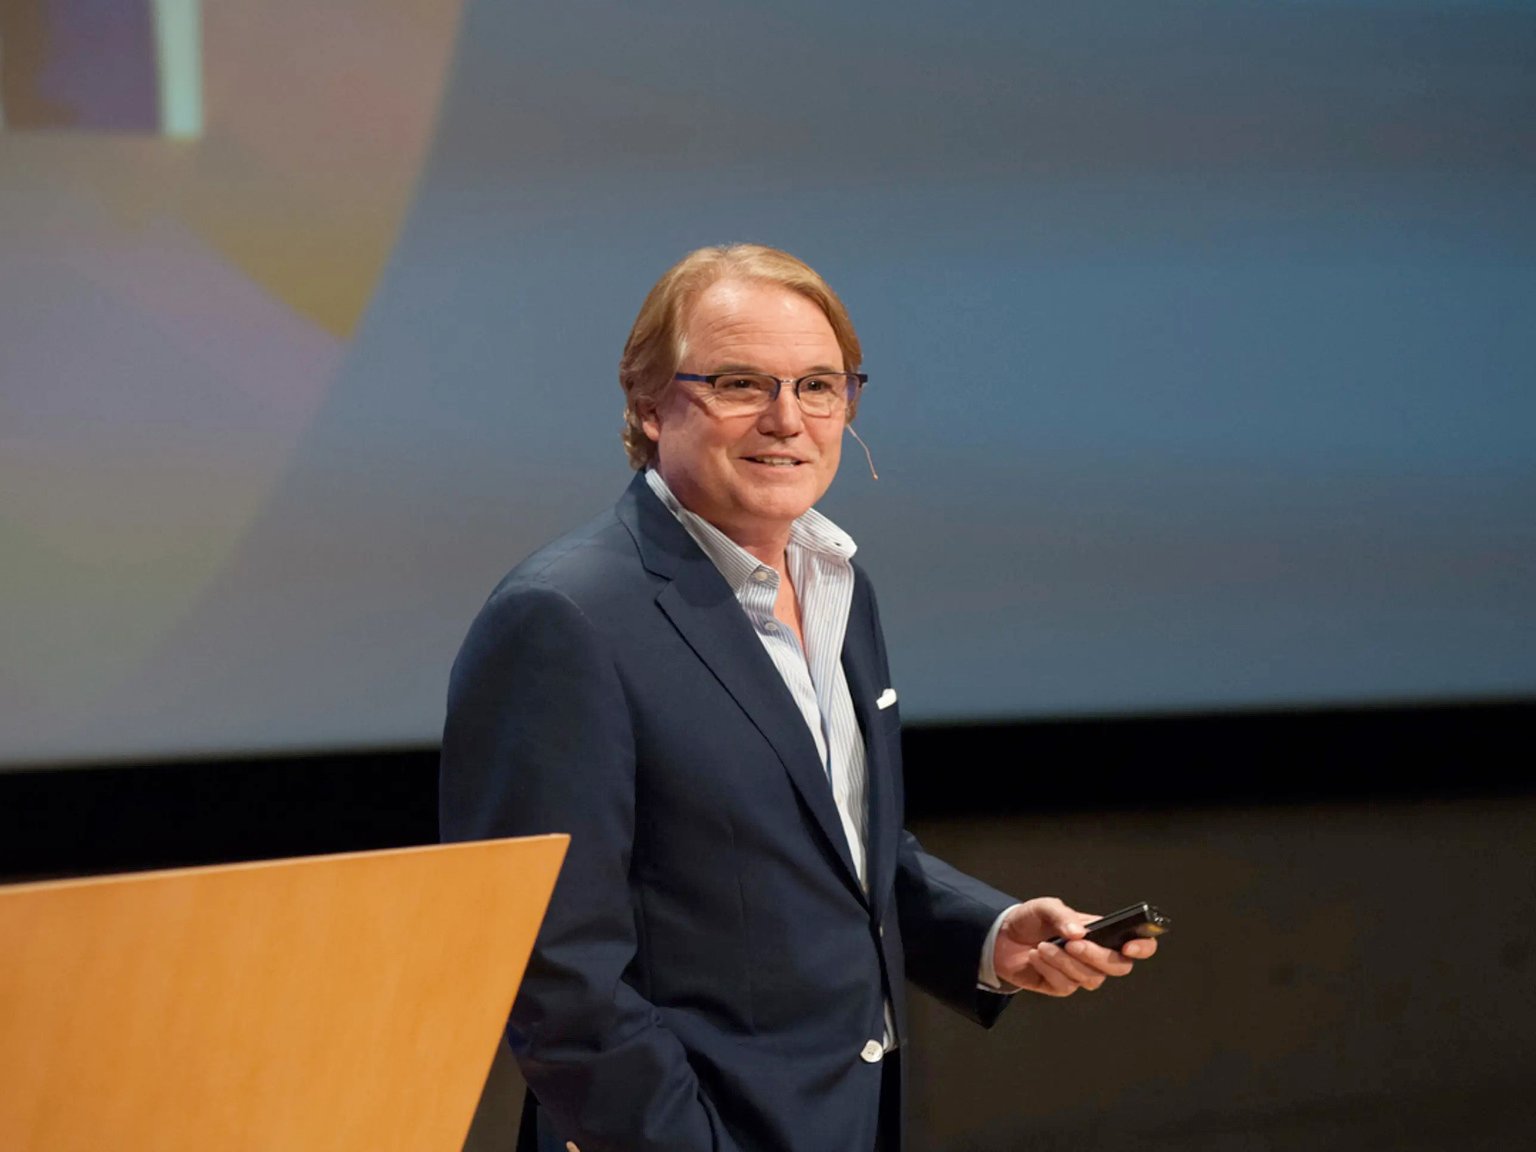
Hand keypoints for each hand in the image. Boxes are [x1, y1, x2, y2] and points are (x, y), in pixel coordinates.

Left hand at [992, 898, 1156, 996]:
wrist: (1001, 938)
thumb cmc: (1030, 920)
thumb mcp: (1044, 907)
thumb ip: (1063, 915)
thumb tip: (1079, 933)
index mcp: (1101, 933)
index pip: (1138, 943)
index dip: (1143, 947)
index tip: (1129, 946)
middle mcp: (1096, 955)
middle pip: (1119, 967)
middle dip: (1096, 957)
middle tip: (1071, 945)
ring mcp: (1081, 973)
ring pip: (1090, 978)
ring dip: (1064, 962)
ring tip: (1042, 946)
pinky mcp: (1062, 986)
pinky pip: (1066, 985)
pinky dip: (1049, 969)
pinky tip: (1037, 957)